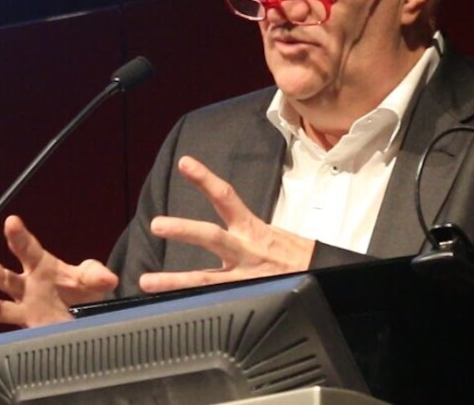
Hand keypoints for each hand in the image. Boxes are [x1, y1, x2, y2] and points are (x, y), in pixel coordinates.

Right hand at [0, 215, 117, 327]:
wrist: (82, 314)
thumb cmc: (80, 289)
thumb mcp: (91, 279)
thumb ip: (97, 276)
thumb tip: (108, 279)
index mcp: (40, 265)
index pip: (27, 248)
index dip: (19, 235)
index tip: (11, 222)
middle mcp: (26, 285)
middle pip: (8, 278)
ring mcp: (24, 307)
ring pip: (1, 305)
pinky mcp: (27, 326)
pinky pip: (7, 325)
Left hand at [138, 155, 314, 292]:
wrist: (327, 275)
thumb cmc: (296, 255)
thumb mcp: (271, 234)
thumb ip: (243, 230)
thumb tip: (220, 219)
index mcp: (253, 228)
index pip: (226, 198)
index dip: (205, 179)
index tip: (185, 164)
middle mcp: (246, 250)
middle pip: (212, 236)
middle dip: (183, 230)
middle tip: (157, 224)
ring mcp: (244, 276)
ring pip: (206, 279)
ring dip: (173, 281)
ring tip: (147, 281)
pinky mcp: (247, 296)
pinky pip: (217, 301)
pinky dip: (195, 306)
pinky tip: (171, 308)